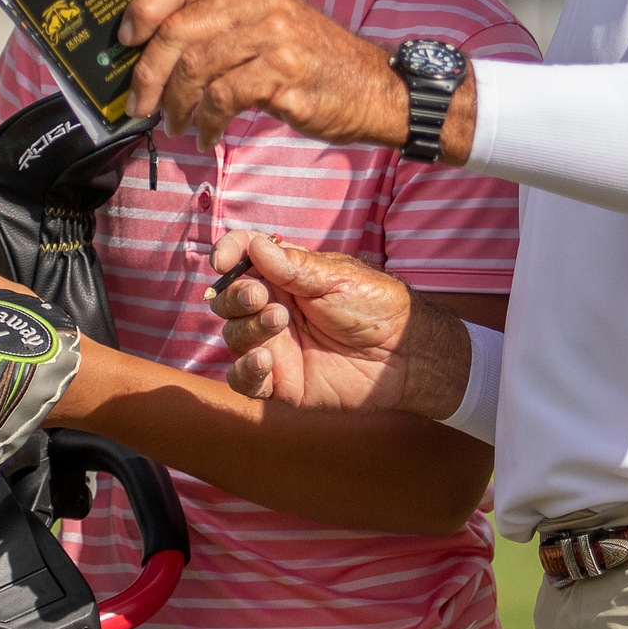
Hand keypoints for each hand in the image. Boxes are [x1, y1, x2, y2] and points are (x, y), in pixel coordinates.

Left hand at [120, 0, 406, 149]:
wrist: (375, 88)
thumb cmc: (313, 62)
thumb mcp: (269, 24)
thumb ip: (220, 25)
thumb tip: (153, 53)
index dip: (142, 7)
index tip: (124, 40)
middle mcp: (259, 0)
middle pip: (178, 29)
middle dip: (148, 73)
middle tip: (137, 104)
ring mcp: (274, 33)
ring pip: (196, 66)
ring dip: (175, 105)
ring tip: (176, 125)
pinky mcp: (284, 72)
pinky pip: (223, 98)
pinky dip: (207, 123)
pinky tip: (208, 137)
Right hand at [206, 231, 468, 417]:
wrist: (404, 354)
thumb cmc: (374, 305)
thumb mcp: (335, 278)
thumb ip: (292, 266)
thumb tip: (253, 245)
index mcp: (283, 275)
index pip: (241, 258)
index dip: (227, 254)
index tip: (223, 260)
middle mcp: (272, 308)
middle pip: (228, 299)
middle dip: (235, 296)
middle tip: (260, 296)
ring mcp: (274, 346)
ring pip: (233, 336)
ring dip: (247, 328)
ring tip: (279, 322)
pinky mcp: (280, 382)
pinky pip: (243, 380)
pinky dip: (244, 370)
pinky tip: (264, 361)